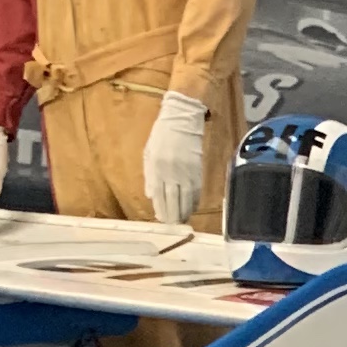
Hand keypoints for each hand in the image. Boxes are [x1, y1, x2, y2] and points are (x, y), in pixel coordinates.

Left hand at [142, 91, 206, 224]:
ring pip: (185, 199)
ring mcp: (185, 173)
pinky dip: (194, 203)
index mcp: (156, 167)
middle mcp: (171, 172)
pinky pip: (196, 192)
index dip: (160, 209)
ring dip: (184, 212)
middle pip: (172, 200)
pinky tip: (191, 208)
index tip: (161, 219)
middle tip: (172, 225)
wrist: (182, 120)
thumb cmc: (162, 135)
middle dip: (172, 215)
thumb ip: (149, 175)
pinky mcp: (197, 171)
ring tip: (181, 221)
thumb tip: (150, 195)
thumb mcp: (149, 152)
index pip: (158, 194)